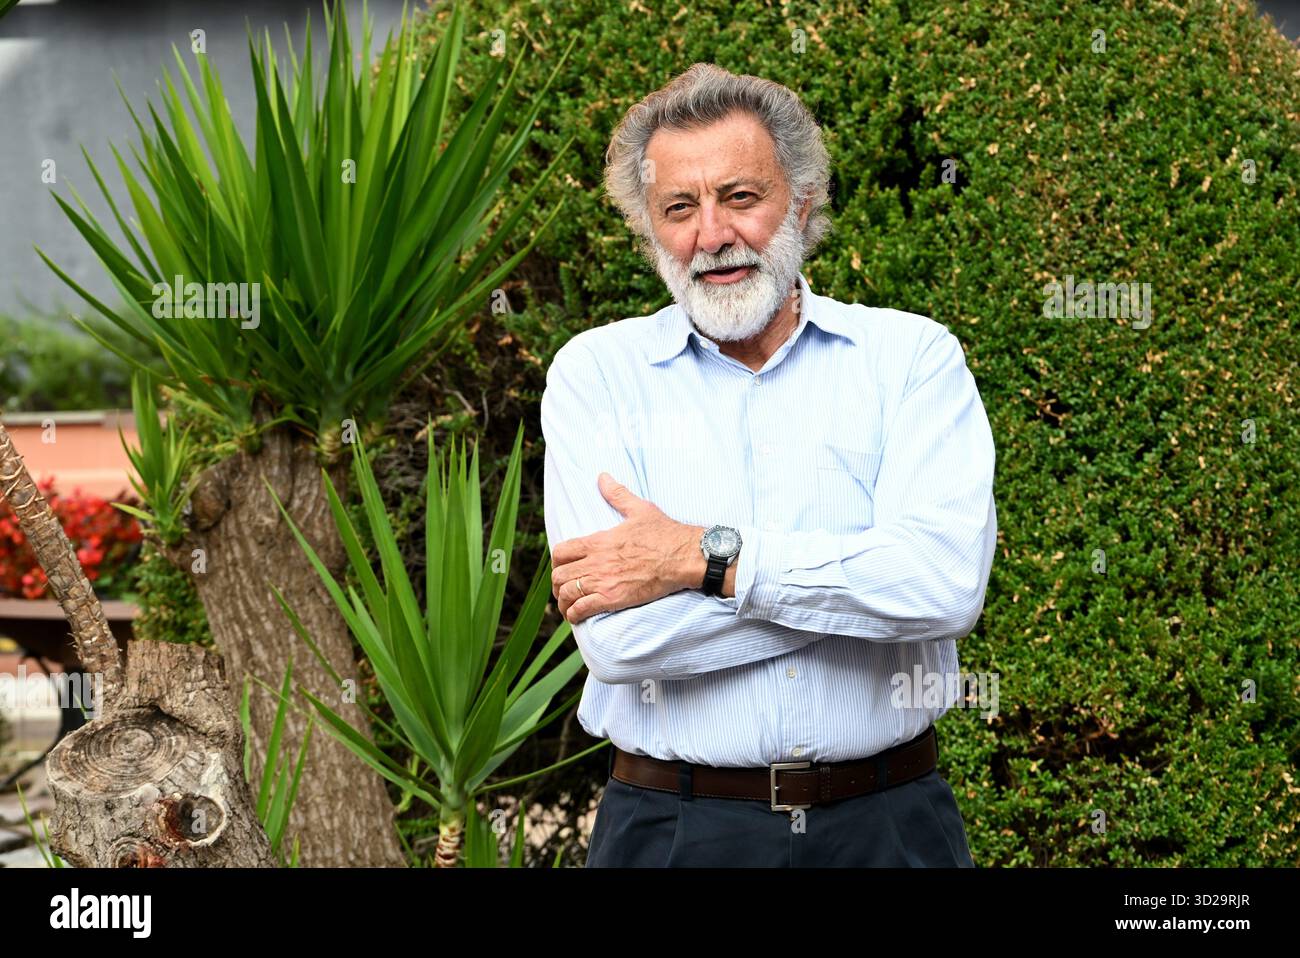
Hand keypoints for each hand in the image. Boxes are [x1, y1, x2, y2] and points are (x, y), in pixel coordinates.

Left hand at [551, 473, 702, 624]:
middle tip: (563, 589)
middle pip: (559, 575)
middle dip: (557, 584)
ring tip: (567, 606)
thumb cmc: (665, 533)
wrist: (683, 556)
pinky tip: (575, 616)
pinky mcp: (613, 598)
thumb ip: (617, 494)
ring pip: (567, 593)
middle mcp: (596, 561)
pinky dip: (574, 614)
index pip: (561, 551)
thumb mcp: (639, 509)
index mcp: (599, 540)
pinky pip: (582, 608)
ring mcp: (603, 581)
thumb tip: (603, 477)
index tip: (561, 567)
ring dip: (563, 602)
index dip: (556, 562)